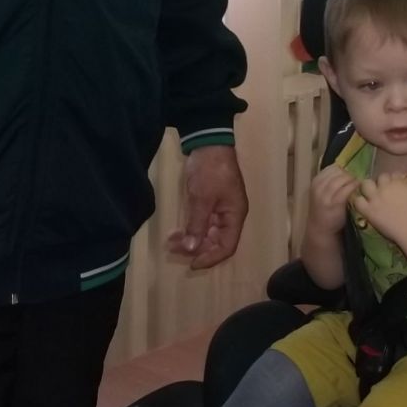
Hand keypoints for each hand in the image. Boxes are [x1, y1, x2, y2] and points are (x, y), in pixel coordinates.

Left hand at [168, 145, 248, 268]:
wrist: (208, 142)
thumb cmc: (209, 170)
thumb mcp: (201, 199)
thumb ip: (197, 225)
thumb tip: (191, 249)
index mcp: (235, 216)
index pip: (227, 247)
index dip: (210, 258)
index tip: (191, 264)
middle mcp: (231, 216)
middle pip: (217, 242)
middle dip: (196, 249)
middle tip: (173, 249)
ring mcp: (221, 209)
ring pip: (208, 234)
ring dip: (191, 240)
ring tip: (171, 242)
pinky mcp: (211, 202)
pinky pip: (203, 223)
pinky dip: (191, 228)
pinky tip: (176, 231)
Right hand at [307, 165, 356, 235]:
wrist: (320, 228)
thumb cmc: (325, 208)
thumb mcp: (323, 192)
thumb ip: (331, 181)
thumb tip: (348, 169)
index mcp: (316, 181)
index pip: (332, 167)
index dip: (344, 168)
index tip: (352, 172)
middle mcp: (319, 186)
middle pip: (338, 172)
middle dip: (350, 173)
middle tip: (359, 175)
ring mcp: (326, 195)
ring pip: (342, 179)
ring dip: (353, 178)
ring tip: (360, 181)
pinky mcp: (335, 203)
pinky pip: (347, 190)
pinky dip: (354, 186)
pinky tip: (359, 188)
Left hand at [353, 165, 406, 246]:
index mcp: (396, 182)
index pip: (391, 174)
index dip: (393, 180)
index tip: (396, 187)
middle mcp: (384, 188)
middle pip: (378, 178)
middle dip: (381, 182)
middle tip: (384, 191)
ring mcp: (375, 199)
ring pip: (365, 185)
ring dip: (368, 188)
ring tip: (372, 195)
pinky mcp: (369, 211)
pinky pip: (357, 201)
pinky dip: (358, 200)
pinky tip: (364, 204)